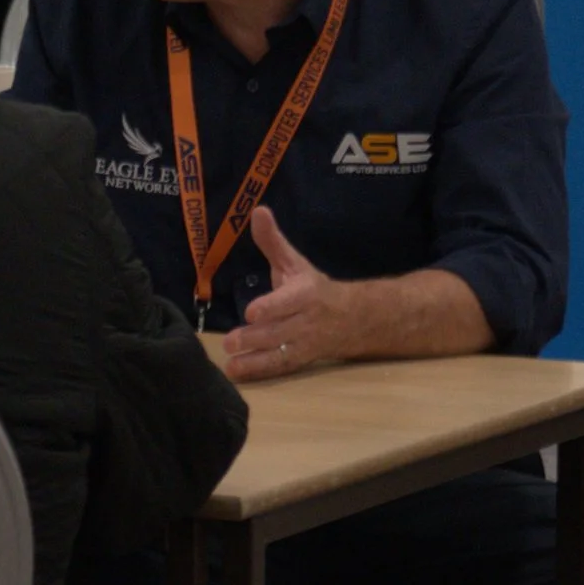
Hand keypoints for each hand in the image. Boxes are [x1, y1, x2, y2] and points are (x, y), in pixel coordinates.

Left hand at [217, 208, 354, 382]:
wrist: (353, 319)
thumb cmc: (313, 287)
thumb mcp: (295, 262)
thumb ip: (273, 241)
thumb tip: (258, 211)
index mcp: (307, 293)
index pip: (290, 302)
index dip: (272, 307)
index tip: (252, 312)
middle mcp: (307, 321)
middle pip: (280, 331)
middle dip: (256, 337)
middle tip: (229, 342)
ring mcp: (305, 343)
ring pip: (280, 353)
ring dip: (254, 360)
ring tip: (230, 364)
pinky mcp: (301, 360)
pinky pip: (281, 367)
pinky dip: (260, 372)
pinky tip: (237, 373)